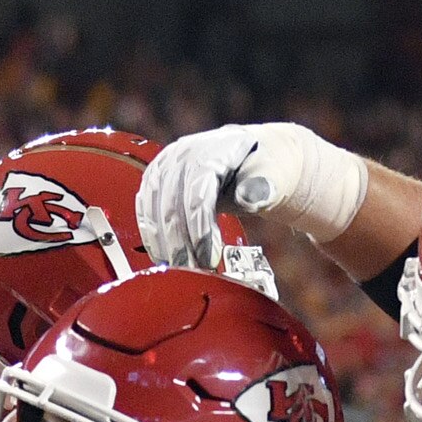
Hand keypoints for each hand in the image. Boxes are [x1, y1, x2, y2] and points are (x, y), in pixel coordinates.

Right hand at [136, 123, 366, 269]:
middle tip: (195, 273)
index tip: (209, 259)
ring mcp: (167, 164)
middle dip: (181, 243)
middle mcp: (184, 152)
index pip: (197, 191)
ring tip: (181, 271)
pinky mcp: (157, 179)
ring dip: (164, 243)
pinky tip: (164, 257)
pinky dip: (152, 235)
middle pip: (172, 202)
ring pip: (153, 207)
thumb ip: (265, 185)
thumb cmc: (269, 169)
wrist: (257, 156)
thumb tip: (253, 196)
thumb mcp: (276, 174)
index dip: (200, 228)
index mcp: (213, 148)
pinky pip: (146, 209)